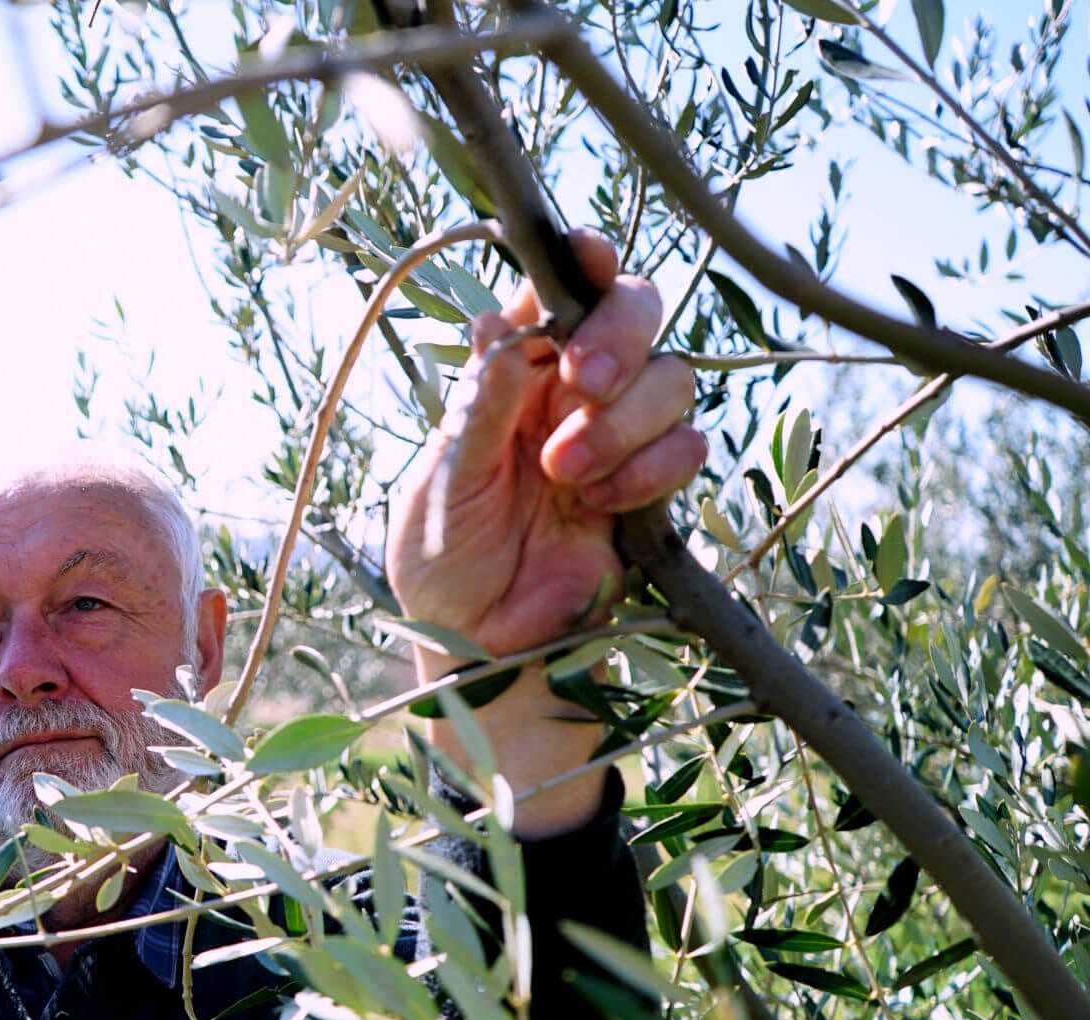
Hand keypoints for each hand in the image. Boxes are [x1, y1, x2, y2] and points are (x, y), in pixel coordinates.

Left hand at [385, 230, 700, 833]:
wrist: (483, 652)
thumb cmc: (442, 566)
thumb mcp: (441, 487)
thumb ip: (478, 411)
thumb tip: (503, 326)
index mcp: (507, 375)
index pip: (553, 293)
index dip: (579, 261)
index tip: (587, 255)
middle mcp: (568, 393)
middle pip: (633, 311)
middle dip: (618, 334)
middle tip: (580, 381)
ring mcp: (616, 437)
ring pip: (671, 376)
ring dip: (622, 420)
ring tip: (565, 476)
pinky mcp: (652, 488)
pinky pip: (689, 445)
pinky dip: (652, 467)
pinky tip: (603, 504)